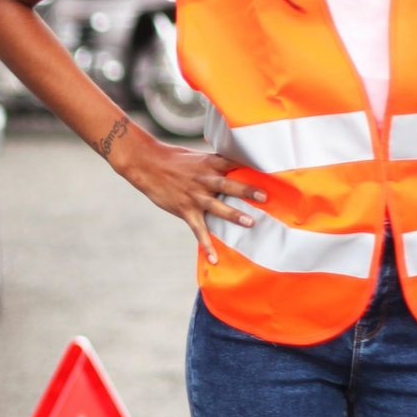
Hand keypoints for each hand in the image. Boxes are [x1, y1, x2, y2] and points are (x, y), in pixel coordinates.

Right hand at [112, 135, 265, 264]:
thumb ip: (216, 163)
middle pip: (228, 185)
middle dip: (246, 190)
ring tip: (251, 223)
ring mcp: (194, 196)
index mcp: (209, 163)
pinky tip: (215, 259)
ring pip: (216, 206)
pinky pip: (198, 229)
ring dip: (233, 215)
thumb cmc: (174, 159)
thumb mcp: (197, 157)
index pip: (233, 163)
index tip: (270, 171)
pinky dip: (206, 245)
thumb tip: (236, 165)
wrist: (146, 164)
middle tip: (264, 196)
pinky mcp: (185, 210)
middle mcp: (203, 179)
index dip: (251, 167)